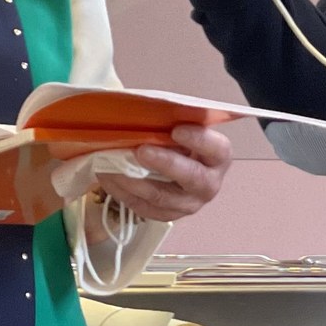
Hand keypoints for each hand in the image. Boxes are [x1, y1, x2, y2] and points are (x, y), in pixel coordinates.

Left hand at [94, 125, 232, 222]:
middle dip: (165, 163)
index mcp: (218, 157)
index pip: (217, 148)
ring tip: (112, 164)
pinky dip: (122, 192)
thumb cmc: (178, 140)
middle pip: (192, 178)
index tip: (176, 129)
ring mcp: (189, 204)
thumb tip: (144, 109)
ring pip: (161, 197)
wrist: (175, 167)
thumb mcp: (181, 126)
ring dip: (134, 180)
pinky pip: (143, 208)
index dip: (199, 140)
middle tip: (141, 150)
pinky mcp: (167, 216)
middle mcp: (209, 184)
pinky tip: (107, 177)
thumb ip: (172, 120)